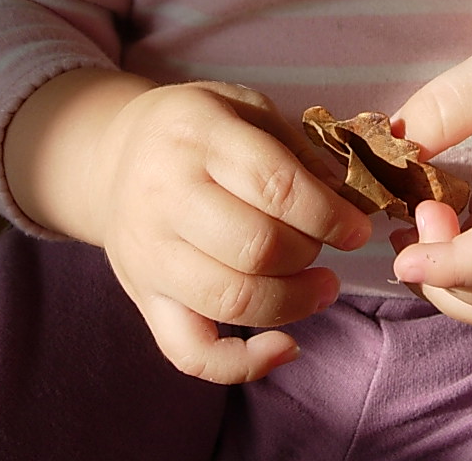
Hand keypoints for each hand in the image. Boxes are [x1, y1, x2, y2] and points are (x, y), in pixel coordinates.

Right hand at [86, 81, 371, 383]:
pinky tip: (285, 347)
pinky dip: (244, 364)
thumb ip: (297, 150)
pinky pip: (191, 352)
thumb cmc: (196, 129)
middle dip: (311, 255)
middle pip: (256, 247)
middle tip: (330, 248)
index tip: (357, 229)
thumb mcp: (245, 108)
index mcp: (197, 137)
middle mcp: (164, 195)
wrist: (113, 155)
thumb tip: (347, 202)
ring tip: (322, 288)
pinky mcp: (142, 297)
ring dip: (294, 303)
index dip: (329, 214)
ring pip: (232, 300)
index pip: (274, 185)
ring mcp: (149, 253)